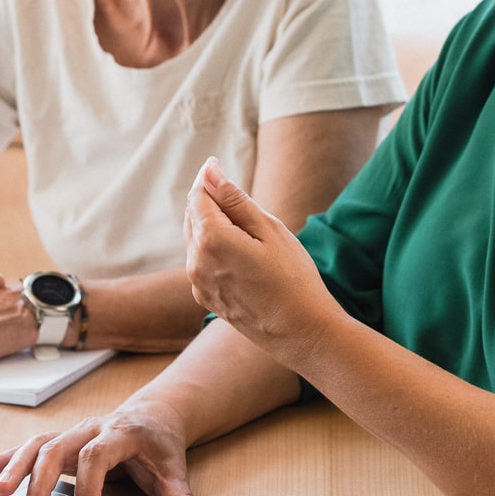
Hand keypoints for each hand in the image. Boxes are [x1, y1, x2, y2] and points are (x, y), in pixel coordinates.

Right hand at [0, 398, 214, 495]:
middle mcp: (90, 428)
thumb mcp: (174, 469)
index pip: (98, 456)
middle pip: (58, 449)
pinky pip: (26, 447)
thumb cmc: (160, 444)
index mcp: (120, 432)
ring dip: (14, 467)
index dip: (89, 487)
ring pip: (37, 444)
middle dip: (41, 483)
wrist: (153, 413)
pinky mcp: (58, 440)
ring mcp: (71, 432)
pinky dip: (2, 458)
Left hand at [184, 157, 345, 366]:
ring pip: (195, 240)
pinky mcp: (205, 297)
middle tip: (234, 194)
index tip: (216, 163)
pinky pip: (201, 262)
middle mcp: (196, 262)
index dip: (207, 178)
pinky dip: (213, 248)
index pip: (198, 196)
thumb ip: (234, 199)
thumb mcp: (268, 229)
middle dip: (208, 201)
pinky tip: (240, 253)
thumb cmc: (293, 277)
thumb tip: (210, 171)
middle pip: (193, 216)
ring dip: (211, 225)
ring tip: (243, 226)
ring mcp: (198, 283)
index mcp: (211, 240)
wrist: (301, 332)